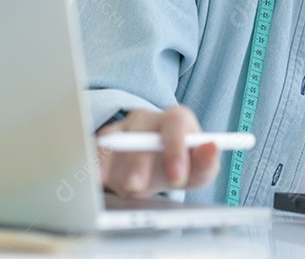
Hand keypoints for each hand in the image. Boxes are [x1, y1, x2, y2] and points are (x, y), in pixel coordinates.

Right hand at [96, 105, 220, 196]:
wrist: (155, 170)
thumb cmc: (180, 165)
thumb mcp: (199, 169)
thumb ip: (207, 162)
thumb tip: (211, 147)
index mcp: (176, 119)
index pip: (176, 123)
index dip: (175, 148)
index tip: (176, 175)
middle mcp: (148, 119)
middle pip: (141, 130)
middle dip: (139, 162)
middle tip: (137, 186)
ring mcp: (123, 128)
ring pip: (115, 139)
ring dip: (113, 164)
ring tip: (115, 184)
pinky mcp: (102, 142)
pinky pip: (95, 150)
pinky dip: (94, 164)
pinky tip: (93, 176)